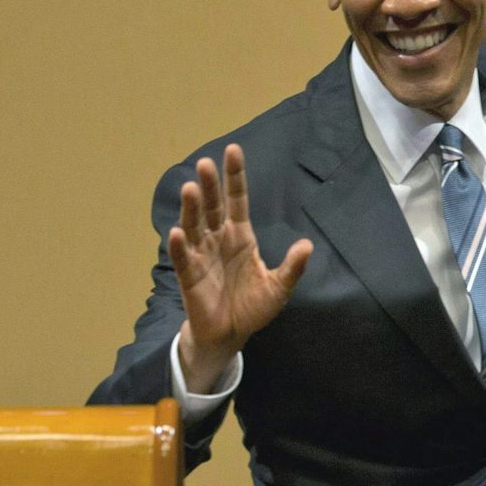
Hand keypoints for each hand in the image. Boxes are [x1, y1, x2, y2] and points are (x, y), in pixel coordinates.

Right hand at [167, 143, 311, 390]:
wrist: (230, 334)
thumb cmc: (253, 307)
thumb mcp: (279, 287)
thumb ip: (292, 267)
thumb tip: (307, 245)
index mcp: (240, 236)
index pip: (237, 201)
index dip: (234, 177)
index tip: (233, 150)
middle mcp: (218, 240)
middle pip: (213, 207)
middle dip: (210, 186)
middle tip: (205, 163)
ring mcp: (202, 256)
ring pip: (195, 226)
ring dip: (192, 208)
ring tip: (191, 188)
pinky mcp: (189, 276)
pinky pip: (184, 258)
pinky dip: (181, 246)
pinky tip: (179, 232)